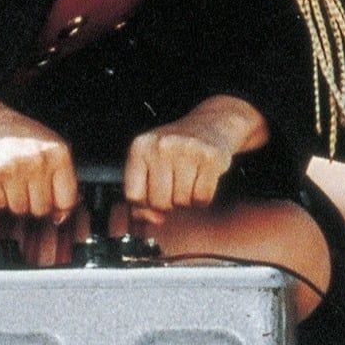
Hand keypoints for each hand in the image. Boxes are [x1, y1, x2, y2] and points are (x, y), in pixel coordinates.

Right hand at [0, 105, 78, 222]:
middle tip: (23, 178)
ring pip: (19, 209)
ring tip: (9, 175)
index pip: (66, 200)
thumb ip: (62, 181)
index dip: (56, 202)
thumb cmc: (20, 137)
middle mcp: (37, 160)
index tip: (48, 193)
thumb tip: (60, 217)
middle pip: (41, 209)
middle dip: (32, 199)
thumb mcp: (50, 149)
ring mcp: (12, 167)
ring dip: (13, 198)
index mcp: (58, 153)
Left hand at [124, 96, 261, 222]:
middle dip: (168, 203)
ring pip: (182, 203)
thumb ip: (143, 194)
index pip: (134, 196)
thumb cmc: (175, 149)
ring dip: (186, 199)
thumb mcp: (150, 162)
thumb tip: (151, 220)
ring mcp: (186, 150)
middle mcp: (161, 146)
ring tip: (188, 179)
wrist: (210, 124)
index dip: (144, 204)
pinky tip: (201, 180)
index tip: (152, 196)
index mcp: (140, 147)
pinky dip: (202, 198)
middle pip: (159, 203)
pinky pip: (202, 199)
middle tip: (174, 186)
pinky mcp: (210, 158)